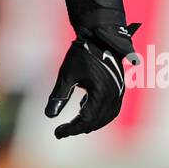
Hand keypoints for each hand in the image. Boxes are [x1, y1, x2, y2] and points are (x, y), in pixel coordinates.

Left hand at [45, 0, 140, 138]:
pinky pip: (111, 108)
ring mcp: (119, 91)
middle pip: (97, 121)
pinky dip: (99, 114)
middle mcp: (114, 95)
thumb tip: (49, 115)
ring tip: (74, 125)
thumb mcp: (67, 74)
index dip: (71, 129)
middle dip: (79, 128)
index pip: (86, 120)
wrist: (100, 34)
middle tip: (62, 131)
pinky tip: (84, 109)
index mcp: (101, 92)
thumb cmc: (82, 52)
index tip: (57, 133)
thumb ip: (59, 96)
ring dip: (91, 123)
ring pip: (106, 116)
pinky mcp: (119, 87)